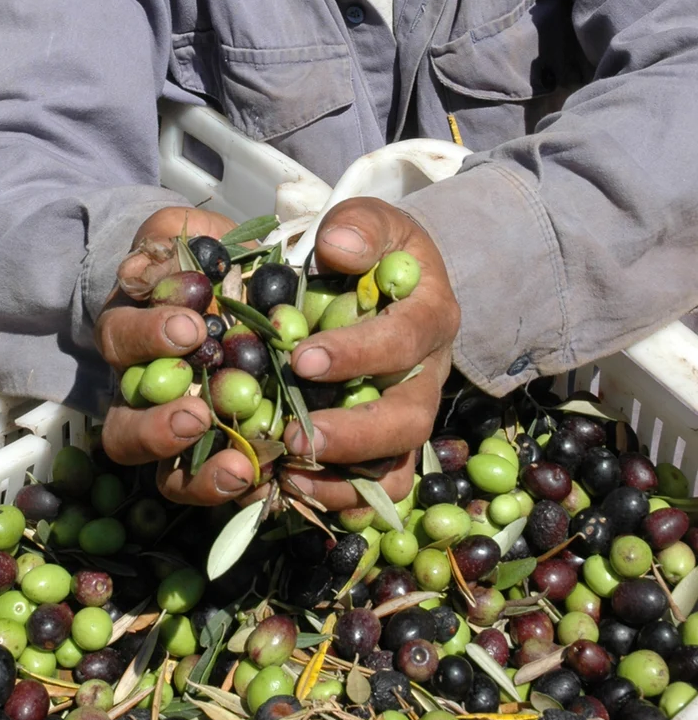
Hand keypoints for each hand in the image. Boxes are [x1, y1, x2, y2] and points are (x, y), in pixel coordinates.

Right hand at [97, 207, 259, 504]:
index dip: (149, 336)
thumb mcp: (189, 232)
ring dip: (193, 472)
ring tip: (236, 467)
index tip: (189, 328)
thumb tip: (144, 267)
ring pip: (160, 470)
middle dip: (156, 426)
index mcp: (133, 331)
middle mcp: (144, 389)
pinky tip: (266, 478)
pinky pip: (207, 485)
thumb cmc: (212, 260)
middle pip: (124, 424)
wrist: (241, 289)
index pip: (123, 337)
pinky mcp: (210, 455)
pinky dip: (232, 487)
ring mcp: (174, 429)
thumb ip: (169, 235)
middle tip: (197, 413)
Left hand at [280, 197, 458, 511]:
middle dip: (352, 433)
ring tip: (289, 472)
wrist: (398, 280)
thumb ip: (360, 226)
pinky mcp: (389, 442)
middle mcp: (429, 374)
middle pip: (408, 421)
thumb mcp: (376, 221)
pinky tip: (293, 489)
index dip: (357, 354)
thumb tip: (336, 247)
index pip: (403, 341)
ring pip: (395, 465)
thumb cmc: (379, 250)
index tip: (301, 358)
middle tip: (295, 435)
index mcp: (430, 316)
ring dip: (344, 479)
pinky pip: (377, 486)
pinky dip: (341, 498)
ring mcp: (410, 413)